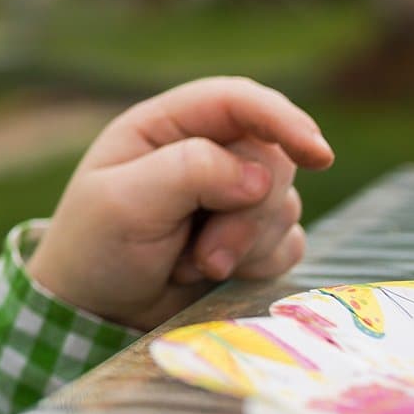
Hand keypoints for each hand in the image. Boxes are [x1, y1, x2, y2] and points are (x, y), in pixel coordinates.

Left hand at [26, 77, 332, 331]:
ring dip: (245, 244)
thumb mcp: (124, 203)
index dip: (281, 119)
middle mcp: (205, 152)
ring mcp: (231, 196)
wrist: (98, 312)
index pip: (236, 101)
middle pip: (272, 158)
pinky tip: (213, 277)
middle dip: (248, 212)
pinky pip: (289, 243)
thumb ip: (188, 174)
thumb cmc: (97, 247)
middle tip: (204, 255)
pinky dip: (258, 264)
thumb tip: (257, 175)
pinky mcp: (251, 238)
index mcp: (166, 126)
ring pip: (284, 205)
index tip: (316, 154)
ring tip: (192, 265)